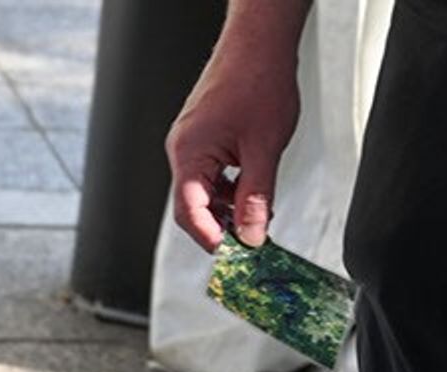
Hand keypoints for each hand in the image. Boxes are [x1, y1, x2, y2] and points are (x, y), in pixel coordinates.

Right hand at [167, 28, 302, 251]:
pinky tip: (251, 188)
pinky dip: (228, 187)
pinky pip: (209, 173)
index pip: (189, 211)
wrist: (259, 43)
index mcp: (189, 154)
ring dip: (227, 206)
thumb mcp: (265, 148)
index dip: (209, 237)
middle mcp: (182, 150)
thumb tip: (253, 234)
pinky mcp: (202, 137)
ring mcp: (190, 143)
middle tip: (250, 239)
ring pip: (203, 190)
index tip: (232, 254)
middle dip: (220, 224)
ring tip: (258, 212)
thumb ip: (257, 196)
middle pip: (193, 204)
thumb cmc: (258, 82)